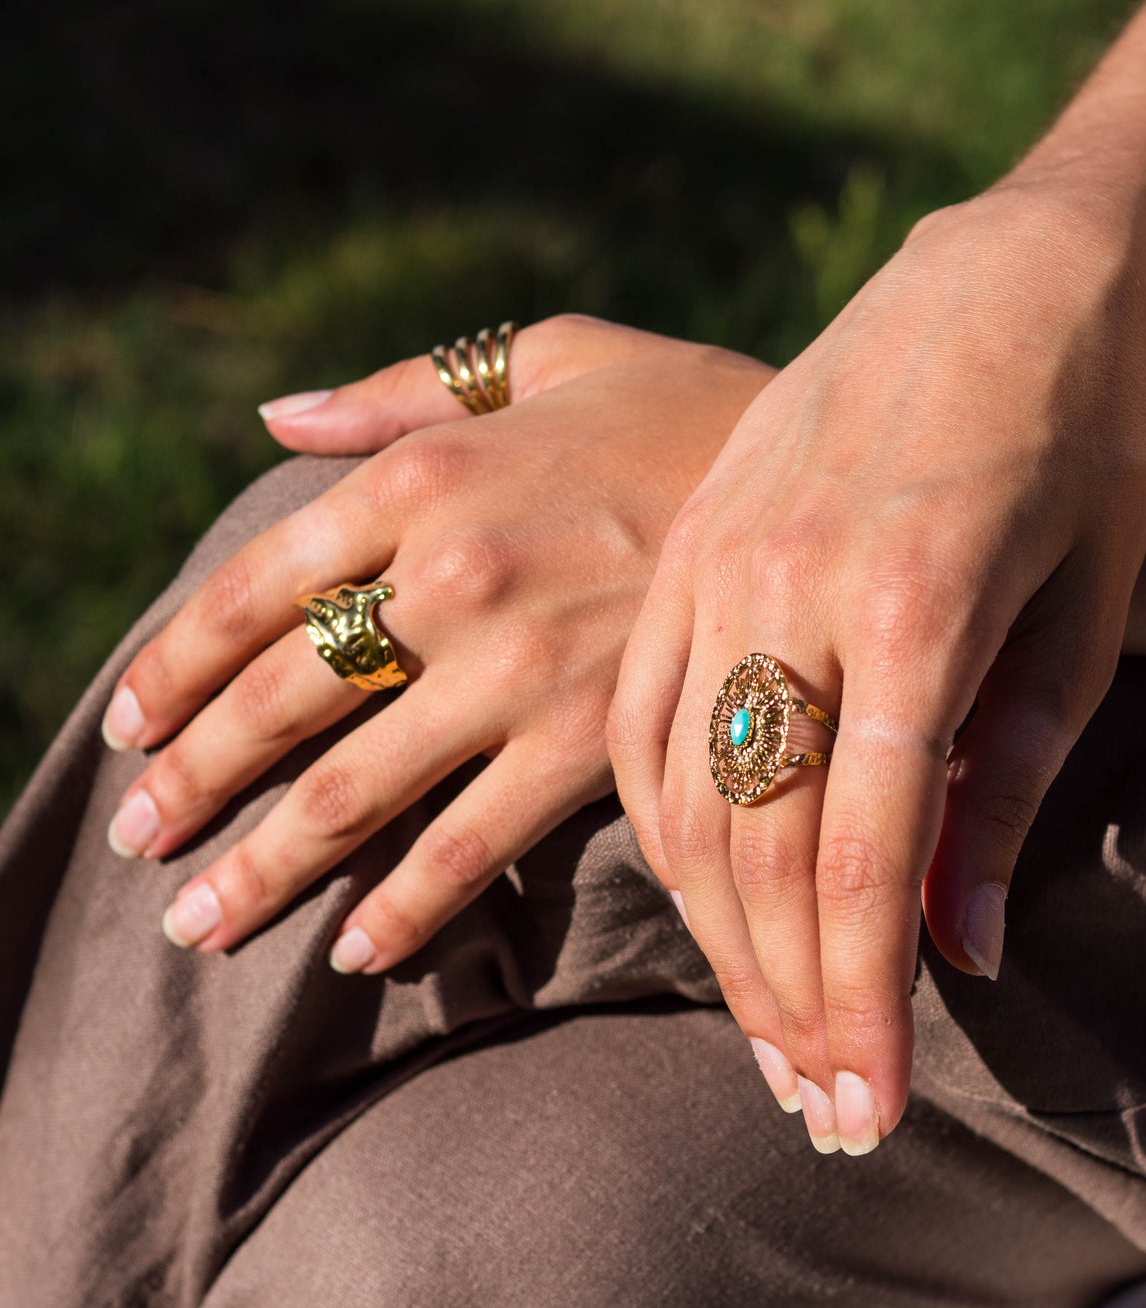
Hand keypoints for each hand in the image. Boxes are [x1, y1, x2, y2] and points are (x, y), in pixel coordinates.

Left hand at [101, 318, 770, 969]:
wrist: (853, 463)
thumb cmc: (695, 402)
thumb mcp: (552, 355)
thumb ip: (403, 391)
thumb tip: (275, 415)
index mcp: (423, 475)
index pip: (249, 591)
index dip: (172, 669)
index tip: (130, 728)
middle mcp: (450, 574)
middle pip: (275, 701)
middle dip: (191, 785)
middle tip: (138, 843)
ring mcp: (520, 667)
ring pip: (349, 790)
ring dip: (259, 870)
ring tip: (198, 925)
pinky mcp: (596, 744)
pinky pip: (471, 844)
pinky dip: (405, 908)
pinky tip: (357, 951)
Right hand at [609, 185, 1145, 1155]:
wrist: (994, 277)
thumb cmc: (1076, 440)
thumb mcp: (1087, 607)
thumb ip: (1012, 781)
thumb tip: (956, 949)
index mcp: (912, 605)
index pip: (859, 854)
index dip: (860, 999)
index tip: (867, 1104)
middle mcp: (787, 590)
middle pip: (756, 849)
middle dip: (791, 999)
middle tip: (822, 1105)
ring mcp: (716, 569)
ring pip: (681, 802)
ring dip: (723, 939)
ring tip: (772, 1036)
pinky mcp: (684, 559)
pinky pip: (641, 727)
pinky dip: (670, 837)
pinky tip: (707, 909)